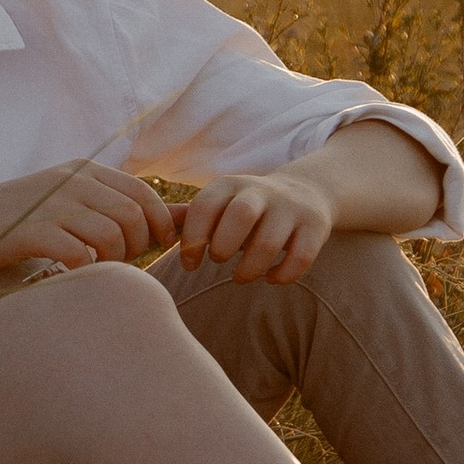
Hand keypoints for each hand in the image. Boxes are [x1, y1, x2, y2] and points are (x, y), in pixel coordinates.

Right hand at [0, 162, 171, 282]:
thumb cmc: (25, 222)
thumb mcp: (75, 203)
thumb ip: (123, 207)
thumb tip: (184, 218)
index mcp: (85, 170)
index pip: (144, 194)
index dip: (155, 227)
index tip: (147, 249)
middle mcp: (72, 181)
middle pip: (133, 216)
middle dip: (136, 248)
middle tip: (119, 263)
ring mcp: (52, 204)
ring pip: (112, 234)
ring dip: (112, 261)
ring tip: (96, 270)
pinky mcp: (33, 230)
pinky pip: (79, 253)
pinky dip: (83, 270)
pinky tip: (71, 275)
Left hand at [176, 171, 336, 286]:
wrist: (306, 191)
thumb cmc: (247, 207)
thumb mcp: (219, 202)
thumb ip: (187, 217)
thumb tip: (148, 230)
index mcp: (230, 185)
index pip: (204, 207)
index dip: (192, 240)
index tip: (190, 263)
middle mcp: (261, 191)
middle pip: (240, 216)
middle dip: (224, 247)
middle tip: (220, 260)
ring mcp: (291, 208)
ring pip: (269, 243)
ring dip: (250, 269)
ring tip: (241, 276)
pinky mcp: (316, 227)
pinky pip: (299, 259)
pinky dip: (282, 276)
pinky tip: (271, 277)